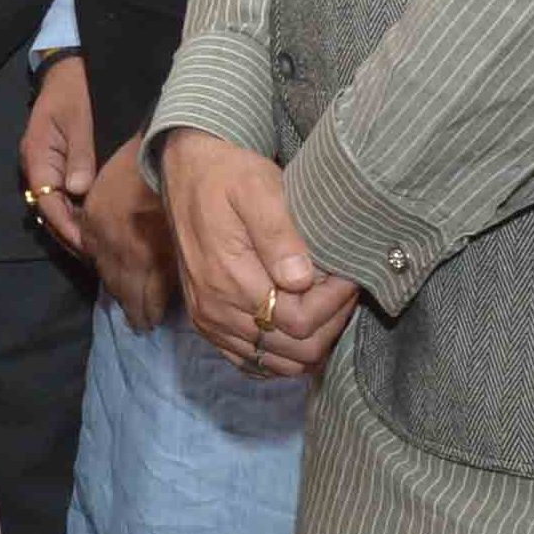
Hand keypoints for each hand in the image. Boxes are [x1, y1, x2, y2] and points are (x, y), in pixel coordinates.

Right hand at [18, 54, 96, 258]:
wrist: (72, 69)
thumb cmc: (78, 91)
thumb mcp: (82, 121)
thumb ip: (80, 155)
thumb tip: (78, 191)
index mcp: (37, 154)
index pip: (46, 200)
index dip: (65, 225)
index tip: (88, 245)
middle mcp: (37, 164)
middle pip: (48, 207)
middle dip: (70, 231)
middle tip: (98, 253)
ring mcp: (46, 165)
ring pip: (55, 203)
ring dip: (74, 222)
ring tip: (99, 243)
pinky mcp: (58, 164)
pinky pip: (63, 193)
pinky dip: (77, 208)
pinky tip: (96, 219)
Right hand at [85, 128, 179, 330]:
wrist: (169, 141)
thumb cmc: (191, 185)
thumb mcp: (189, 229)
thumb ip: (179, 265)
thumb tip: (180, 295)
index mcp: (141, 249)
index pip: (141, 295)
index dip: (148, 313)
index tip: (153, 326)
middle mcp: (115, 243)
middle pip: (120, 287)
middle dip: (131, 306)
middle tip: (141, 324)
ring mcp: (99, 227)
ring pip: (105, 270)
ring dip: (117, 288)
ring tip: (129, 304)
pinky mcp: (92, 211)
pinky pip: (92, 248)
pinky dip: (103, 264)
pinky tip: (114, 271)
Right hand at [161, 128, 357, 378]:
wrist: (185, 170)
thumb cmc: (227, 174)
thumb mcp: (257, 187)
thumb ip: (278, 232)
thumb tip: (302, 279)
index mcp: (228, 277)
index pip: (298, 322)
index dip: (333, 305)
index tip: (348, 276)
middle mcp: (215, 308)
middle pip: (293, 350)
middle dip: (329, 324)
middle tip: (342, 290)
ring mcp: (209, 320)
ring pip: (277, 363)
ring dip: (310, 341)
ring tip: (323, 303)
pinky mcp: (207, 323)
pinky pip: (252, 362)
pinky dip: (281, 354)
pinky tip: (296, 325)